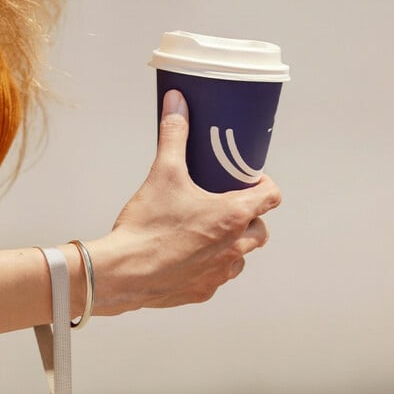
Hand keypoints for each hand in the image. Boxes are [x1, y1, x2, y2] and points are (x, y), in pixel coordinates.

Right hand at [89, 89, 281, 314]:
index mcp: (232, 216)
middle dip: (249, 219)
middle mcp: (233, 248)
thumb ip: (173, 136)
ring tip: (208, 236)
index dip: (264, 187)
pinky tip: (190, 261)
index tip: (248, 183)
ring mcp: (219, 274)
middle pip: (261, 231)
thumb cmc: (145, 227)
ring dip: (233, 246)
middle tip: (225, 209)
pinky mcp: (202, 292)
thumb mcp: (162, 175)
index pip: (271, 198)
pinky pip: (217, 280)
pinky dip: (210, 269)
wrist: (122, 273)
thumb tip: (176, 101)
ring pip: (241, 258)